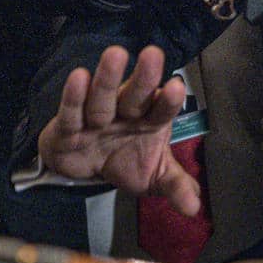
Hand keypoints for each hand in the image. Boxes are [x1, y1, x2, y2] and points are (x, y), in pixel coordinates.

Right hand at [39, 44, 200, 211]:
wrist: (85, 167)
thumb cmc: (125, 159)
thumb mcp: (154, 176)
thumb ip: (175, 186)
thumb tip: (194, 208)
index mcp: (150, 121)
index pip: (162, 110)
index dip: (169, 101)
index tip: (177, 88)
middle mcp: (125, 114)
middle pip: (136, 95)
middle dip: (145, 77)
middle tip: (154, 54)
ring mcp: (97, 118)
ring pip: (103, 97)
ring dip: (108, 78)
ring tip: (115, 54)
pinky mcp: (69, 127)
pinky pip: (71, 111)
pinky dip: (73, 97)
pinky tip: (79, 76)